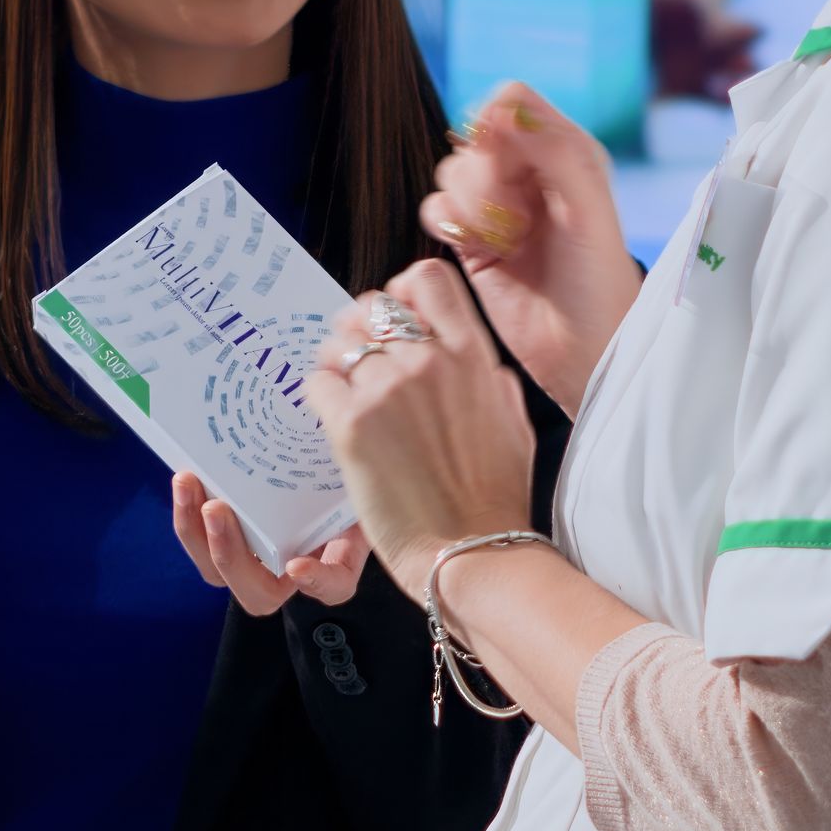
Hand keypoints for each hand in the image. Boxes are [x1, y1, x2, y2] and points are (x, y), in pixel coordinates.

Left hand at [169, 473, 367, 614]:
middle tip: (216, 509)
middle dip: (230, 554)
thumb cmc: (347, 477)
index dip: (318, 581)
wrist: (318, 467)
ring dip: (195, 533)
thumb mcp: (360, 477)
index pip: (333, 586)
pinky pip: (199, 540)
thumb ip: (358, 476)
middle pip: (258, 592)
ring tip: (187, 485)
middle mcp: (289, 571)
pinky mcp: (224, 536)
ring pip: (217, 571)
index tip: (299, 565)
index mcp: (334, 560)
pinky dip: (188, 512)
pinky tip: (185, 479)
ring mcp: (253, 559)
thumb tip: (345, 441)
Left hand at [304, 260, 538, 589]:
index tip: (394, 318)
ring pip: (340, 344)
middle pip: (373, 308)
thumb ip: (492, 384)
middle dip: (359, 328)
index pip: (428, 279)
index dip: (402, 292)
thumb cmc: (495, 500)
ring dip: (335, 363)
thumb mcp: (513, 425)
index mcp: (474, 356)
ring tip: (341, 392)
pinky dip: (319, 396)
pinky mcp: (351, 425)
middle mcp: (430, 362)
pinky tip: (332, 420)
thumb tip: (480, 367)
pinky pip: (318, 384)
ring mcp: (388, 390)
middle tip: (355, 357)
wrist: (473, 551)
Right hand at [426, 83, 641, 413]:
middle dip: (484, 177)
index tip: (504, 164)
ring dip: (468, 206)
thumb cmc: (599, 282)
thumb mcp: (587, 207)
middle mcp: (530, 173)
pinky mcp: (471, 239)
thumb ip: (552, 150)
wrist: (583, 350)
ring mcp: (498, 206)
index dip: (495, 125)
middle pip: (473, 138)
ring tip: (504, 241)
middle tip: (516, 219)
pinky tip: (479, 250)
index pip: (510, 102)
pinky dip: (448, 226)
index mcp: (565, 151)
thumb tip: (500, 107)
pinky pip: (436, 209)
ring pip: (450, 173)